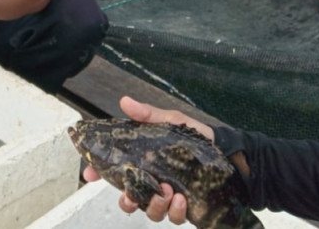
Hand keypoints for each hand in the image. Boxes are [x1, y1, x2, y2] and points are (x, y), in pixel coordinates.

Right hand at [84, 96, 213, 221]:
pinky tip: (180, 199)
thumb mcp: (171, 121)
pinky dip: (174, 211)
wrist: (228, 150)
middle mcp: (154, 181)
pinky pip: (173, 217)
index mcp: (145, 161)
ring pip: (150, 211)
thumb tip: (125, 102)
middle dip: (127, 200)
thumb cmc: (197, 136)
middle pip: (130, 199)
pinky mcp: (185, 208)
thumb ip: (148, 115)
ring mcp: (169, 197)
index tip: (90, 174)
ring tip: (165, 192)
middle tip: (132, 193)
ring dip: (154, 205)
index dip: (99, 173)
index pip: (116, 170)